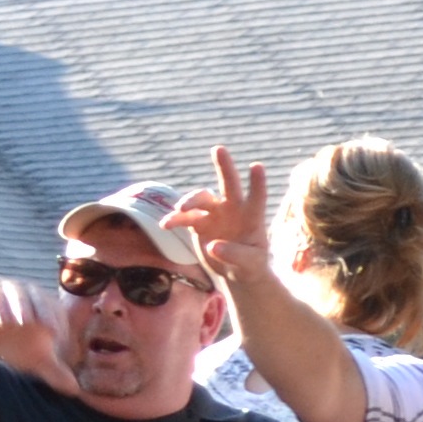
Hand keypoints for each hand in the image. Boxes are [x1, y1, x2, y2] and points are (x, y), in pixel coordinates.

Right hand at [0, 277, 84, 397]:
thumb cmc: (15, 343)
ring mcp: (5, 290)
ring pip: (15, 293)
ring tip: (22, 322)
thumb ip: (54, 371)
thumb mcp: (35, 360)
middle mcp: (26, 292)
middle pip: (38, 296)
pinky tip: (0, 322)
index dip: (58, 320)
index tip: (57, 337)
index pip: (55, 308)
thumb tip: (75, 390)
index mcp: (44, 304)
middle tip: (47, 328)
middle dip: (43, 310)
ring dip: (20, 306)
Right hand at [164, 147, 271, 289]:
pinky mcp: (199, 224)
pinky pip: (184, 217)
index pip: (256, 196)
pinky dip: (174, 220)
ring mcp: (214, 214)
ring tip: (180, 209)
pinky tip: (166, 225)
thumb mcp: (250, 264)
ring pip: (201, 198)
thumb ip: (235, 255)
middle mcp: (233, 209)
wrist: (236, 272)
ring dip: (190, 200)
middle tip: (218, 149)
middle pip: (228, 183)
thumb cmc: (251, 266)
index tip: (256, 165)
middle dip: (224, 166)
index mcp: (252, 216)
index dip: (256, 182)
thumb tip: (213, 245)